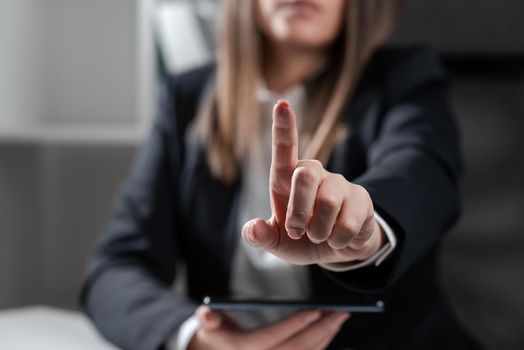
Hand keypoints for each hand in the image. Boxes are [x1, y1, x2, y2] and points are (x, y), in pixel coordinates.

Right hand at [187, 306, 348, 349]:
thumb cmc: (218, 333)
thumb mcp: (210, 326)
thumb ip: (210, 320)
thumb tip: (205, 313)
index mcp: (245, 348)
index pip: (273, 336)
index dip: (295, 324)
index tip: (316, 310)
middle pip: (297, 348)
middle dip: (322, 330)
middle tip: (341, 312)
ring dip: (326, 337)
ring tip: (340, 318)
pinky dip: (322, 345)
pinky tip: (332, 331)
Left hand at [242, 100, 385, 264]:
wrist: (337, 251)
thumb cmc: (302, 239)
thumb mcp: (278, 242)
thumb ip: (262, 236)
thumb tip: (251, 230)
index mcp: (288, 179)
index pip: (285, 149)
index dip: (284, 127)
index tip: (281, 103)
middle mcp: (314, 174)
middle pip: (305, 175)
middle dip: (298, 210)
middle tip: (297, 231)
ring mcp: (339, 184)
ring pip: (328, 203)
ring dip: (319, 231)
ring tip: (319, 236)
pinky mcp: (361, 198)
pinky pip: (348, 223)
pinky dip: (337, 240)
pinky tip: (338, 239)